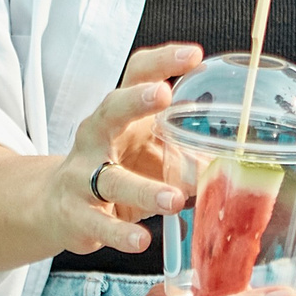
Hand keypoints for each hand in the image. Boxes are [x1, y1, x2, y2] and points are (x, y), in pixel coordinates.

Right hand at [36, 44, 201, 256]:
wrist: (57, 207)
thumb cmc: (117, 171)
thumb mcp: (151, 154)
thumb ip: (189, 154)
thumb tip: (238, 163)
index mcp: (119, 115)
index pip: (135, 75)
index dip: (162, 61)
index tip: (193, 55)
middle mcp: (96, 137)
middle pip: (110, 110)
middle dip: (135, 100)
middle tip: (163, 94)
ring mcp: (81, 176)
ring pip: (109, 178)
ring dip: (143, 187)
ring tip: (174, 198)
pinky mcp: (75, 214)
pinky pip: (98, 223)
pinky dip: (119, 232)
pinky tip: (140, 240)